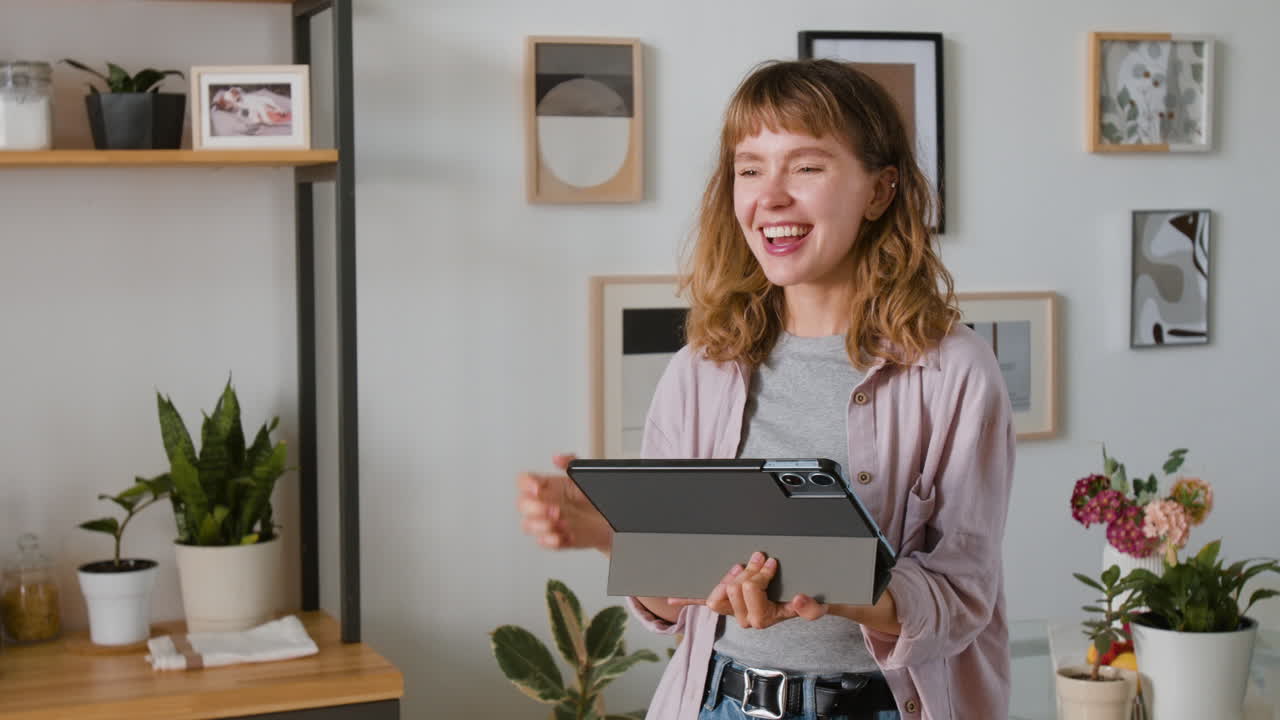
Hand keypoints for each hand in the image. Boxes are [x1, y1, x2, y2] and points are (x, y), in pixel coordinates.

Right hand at [516, 453, 611, 552]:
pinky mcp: (559, 538)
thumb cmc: (599, 497)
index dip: (526, 484)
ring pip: (528, 525)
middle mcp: (547, 504)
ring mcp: (551, 522)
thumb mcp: (586, 474)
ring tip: (562, 522)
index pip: (524, 482)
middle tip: (555, 509)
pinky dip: (550, 540)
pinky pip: (543, 542)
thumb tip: (557, 457)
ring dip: (542, 526)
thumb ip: (570, 462)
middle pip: (523, 505)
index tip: (537, 488)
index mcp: (550, 486)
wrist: (616, 519)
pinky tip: (562, 535)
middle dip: (535, 508)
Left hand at [669, 552, 828, 628]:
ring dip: (727, 576)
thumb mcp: (818, 606)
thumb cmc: (809, 603)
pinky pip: (703, 602)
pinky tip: (672, 598)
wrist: (806, 606)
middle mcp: (745, 618)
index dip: (758, 575)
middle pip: (731, 589)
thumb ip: (810, 608)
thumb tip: (798, 600)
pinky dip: (687, 599)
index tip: (771, 562)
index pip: (748, 593)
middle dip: (746, 571)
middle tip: (759, 559)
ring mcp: (733, 611)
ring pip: (716, 594)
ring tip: (741, 567)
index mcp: (763, 619)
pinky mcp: (726, 604)